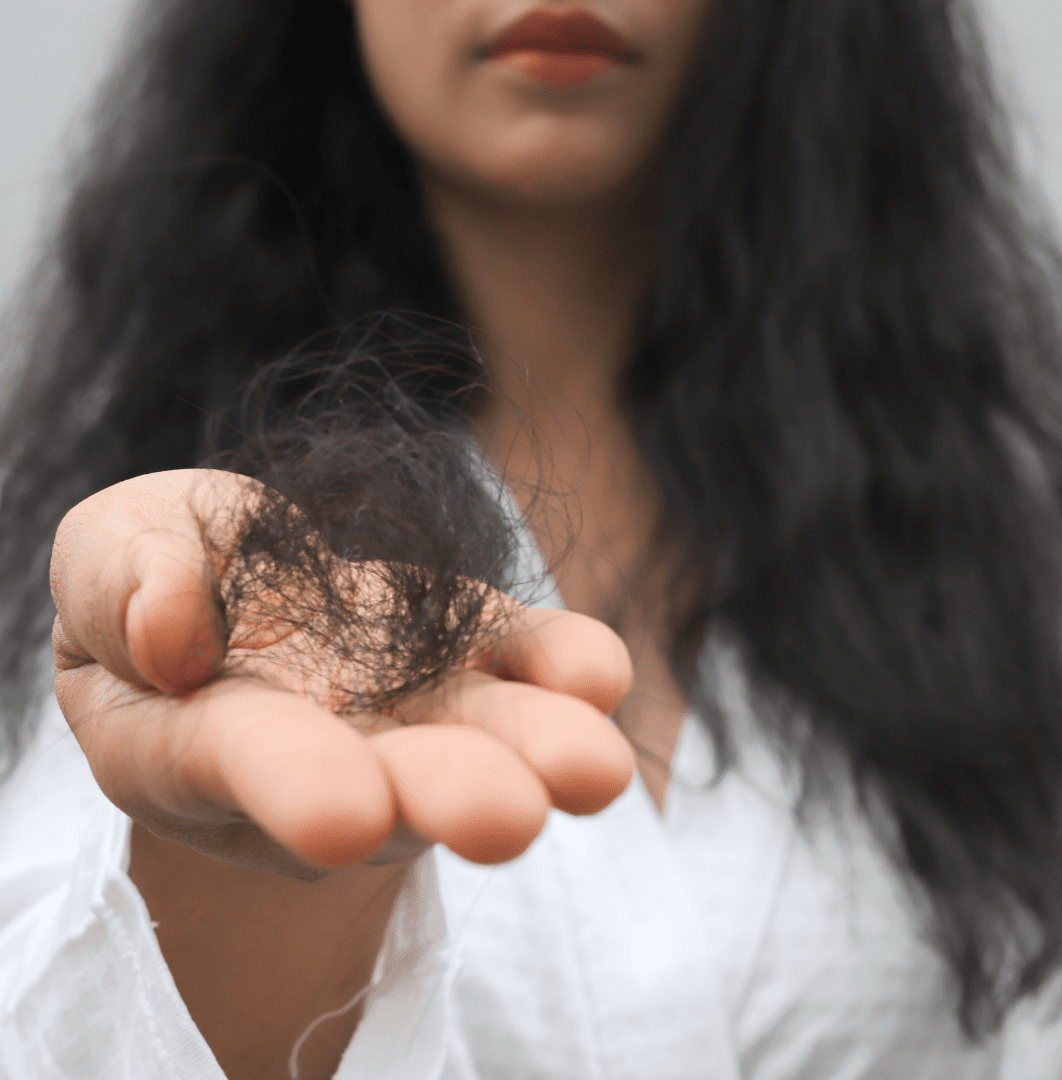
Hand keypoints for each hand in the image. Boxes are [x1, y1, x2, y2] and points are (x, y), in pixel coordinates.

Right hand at [50, 469, 635, 876]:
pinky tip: (598, 675)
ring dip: (539, 752)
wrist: (243, 576)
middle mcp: (329, 748)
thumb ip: (122, 585)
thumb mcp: (109, 559)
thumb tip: (172, 631)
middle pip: (394, 784)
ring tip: (593, 769)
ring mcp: (416, 706)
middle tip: (507, 817)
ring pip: (482, 739)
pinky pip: (528, 666)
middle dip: (449, 795)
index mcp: (206, 740)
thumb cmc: (162, 573)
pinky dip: (566, 670)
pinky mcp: (477, 651)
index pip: (249, 768)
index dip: (295, 787)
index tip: (344, 817)